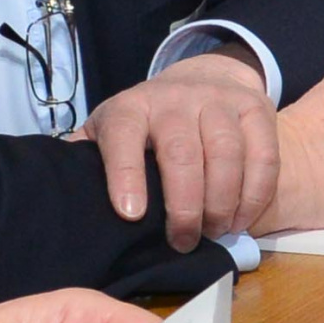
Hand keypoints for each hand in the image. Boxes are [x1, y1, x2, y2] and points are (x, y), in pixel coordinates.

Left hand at [86, 50, 284, 247]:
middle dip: (185, 206)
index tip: (131, 215)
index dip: (125, 175)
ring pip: (226, 154)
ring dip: (223, 202)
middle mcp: (173, 100)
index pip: (123, 137)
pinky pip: (264, 154)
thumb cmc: (149, 125)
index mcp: (130, 110)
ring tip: (216, 232)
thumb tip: (60, 197)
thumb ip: (88, 161)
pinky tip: (242, 218)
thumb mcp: (111, 134)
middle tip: (184, 241)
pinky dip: (256, 193)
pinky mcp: (255, 109)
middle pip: (182, 153)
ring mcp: (218, 101)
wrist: (204, 81)